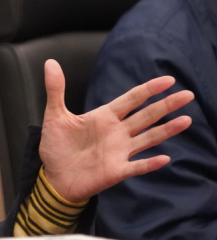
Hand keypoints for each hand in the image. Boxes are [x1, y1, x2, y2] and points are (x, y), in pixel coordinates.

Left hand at [39, 59, 192, 202]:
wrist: (53, 176)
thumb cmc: (56, 146)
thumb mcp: (54, 115)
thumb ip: (55, 89)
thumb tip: (50, 63)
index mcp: (104, 117)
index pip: (131, 99)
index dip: (149, 89)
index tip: (168, 80)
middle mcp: (117, 132)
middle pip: (146, 116)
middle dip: (166, 105)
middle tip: (188, 94)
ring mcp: (119, 152)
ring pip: (148, 138)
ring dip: (166, 130)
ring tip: (186, 120)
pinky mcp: (116, 171)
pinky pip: (136, 166)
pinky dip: (149, 164)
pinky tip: (164, 158)